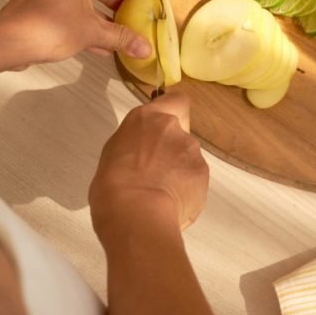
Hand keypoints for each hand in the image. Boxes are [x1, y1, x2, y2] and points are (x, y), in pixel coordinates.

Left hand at [0, 0, 151, 63]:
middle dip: (113, 1)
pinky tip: (96, 39)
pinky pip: (64, 2)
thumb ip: (122, 36)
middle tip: (130, 12)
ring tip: (117, 28)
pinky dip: (80, 16)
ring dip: (98, 12)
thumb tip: (145, 47)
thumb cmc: (49, 26)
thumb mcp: (93, 31)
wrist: (9, 43)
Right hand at [89, 92, 208, 239]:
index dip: (174, 109)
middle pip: (179, 133)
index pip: (175, 100)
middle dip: (171, 150)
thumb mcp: (113, 154)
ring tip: (160, 195)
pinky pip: (195, 178)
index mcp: (147, 118)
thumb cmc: (112, 186)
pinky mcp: (203, 173)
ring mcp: (192, 150)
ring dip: (178, 170)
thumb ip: (135, 144)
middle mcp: (174, 128)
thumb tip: (142, 153)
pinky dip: (186, 188)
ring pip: (187, 158)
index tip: (166, 122)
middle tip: (154, 173)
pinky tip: (171, 204)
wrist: (136, 215)